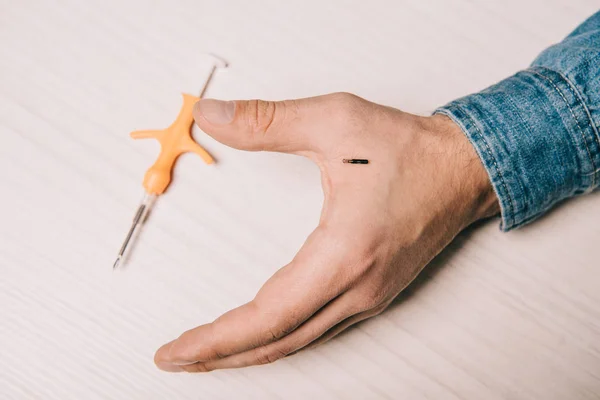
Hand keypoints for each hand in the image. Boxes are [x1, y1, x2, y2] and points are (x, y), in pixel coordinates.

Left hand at [154, 93, 498, 371]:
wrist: (466, 168)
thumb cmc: (413, 150)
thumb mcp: (336, 121)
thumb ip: (266, 121)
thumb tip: (212, 117)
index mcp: (345, 252)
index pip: (266, 316)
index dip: (215, 339)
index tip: (176, 349)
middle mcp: (358, 287)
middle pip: (276, 342)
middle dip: (221, 356)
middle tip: (176, 358)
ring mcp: (369, 296)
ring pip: (297, 342)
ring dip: (248, 352)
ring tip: (208, 353)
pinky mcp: (373, 293)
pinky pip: (317, 330)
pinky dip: (279, 339)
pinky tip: (261, 332)